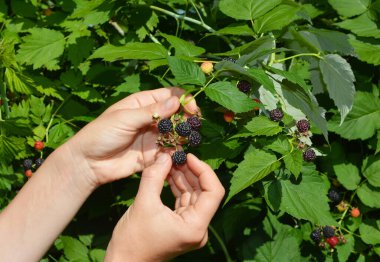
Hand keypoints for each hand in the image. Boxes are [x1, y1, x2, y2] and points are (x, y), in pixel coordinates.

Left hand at [63, 87, 197, 186]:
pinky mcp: (153, 154)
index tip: (192, 109)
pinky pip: (170, 151)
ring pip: (176, 133)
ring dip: (183, 135)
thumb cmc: (101, 134)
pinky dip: (176, 152)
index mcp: (143, 103)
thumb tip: (176, 101)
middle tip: (193, 126)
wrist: (88, 163)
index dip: (184, 100)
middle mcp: (151, 118)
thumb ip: (152, 111)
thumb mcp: (125, 118)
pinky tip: (177, 153)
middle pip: (177, 114)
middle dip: (187, 118)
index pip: (169, 95)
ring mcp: (153, 137)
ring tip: (185, 140)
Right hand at [104, 153, 224, 261]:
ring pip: (193, 195)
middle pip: (203, 192)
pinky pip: (184, 201)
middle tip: (177, 155)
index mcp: (196, 227)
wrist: (122, 261)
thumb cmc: (132, 240)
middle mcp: (198, 228)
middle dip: (190, 171)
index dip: (204, 171)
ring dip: (183, 177)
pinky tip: (167, 173)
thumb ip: (155, 176)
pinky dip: (177, 186)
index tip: (189, 156)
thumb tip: (165, 155)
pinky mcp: (182, 225)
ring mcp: (190, 227)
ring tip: (170, 161)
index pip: (213, 192)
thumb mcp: (143, 204)